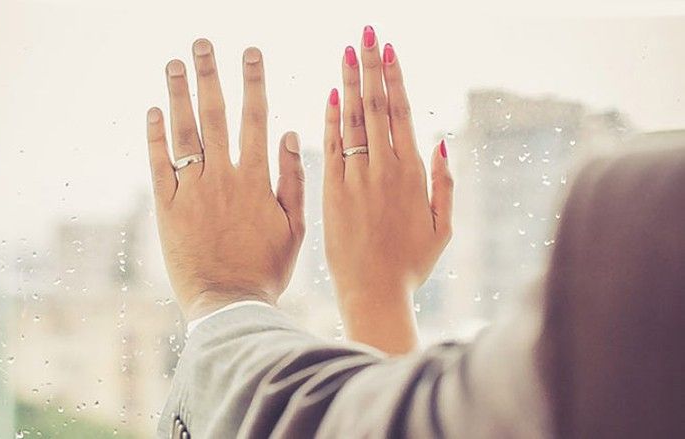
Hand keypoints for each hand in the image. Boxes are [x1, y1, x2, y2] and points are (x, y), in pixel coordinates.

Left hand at [146, 39, 304, 320]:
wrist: (229, 305)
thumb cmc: (266, 269)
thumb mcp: (295, 228)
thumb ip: (292, 179)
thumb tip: (290, 134)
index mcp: (255, 179)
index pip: (254, 118)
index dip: (253, 82)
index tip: (251, 52)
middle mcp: (222, 177)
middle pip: (214, 116)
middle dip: (209, 75)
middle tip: (202, 43)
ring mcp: (192, 191)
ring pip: (184, 133)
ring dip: (178, 95)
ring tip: (174, 64)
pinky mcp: (167, 208)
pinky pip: (158, 165)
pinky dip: (155, 137)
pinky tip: (153, 110)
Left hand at [323, 27, 453, 353]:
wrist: (373, 295)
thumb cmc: (410, 265)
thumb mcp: (441, 229)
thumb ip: (444, 185)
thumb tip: (443, 143)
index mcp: (413, 174)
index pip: (401, 113)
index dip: (394, 78)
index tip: (388, 48)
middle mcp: (384, 170)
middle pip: (376, 107)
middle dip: (370, 67)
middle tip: (365, 32)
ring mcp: (356, 180)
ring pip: (352, 122)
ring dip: (349, 83)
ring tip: (346, 51)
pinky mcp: (331, 193)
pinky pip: (331, 149)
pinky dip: (330, 121)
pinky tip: (330, 94)